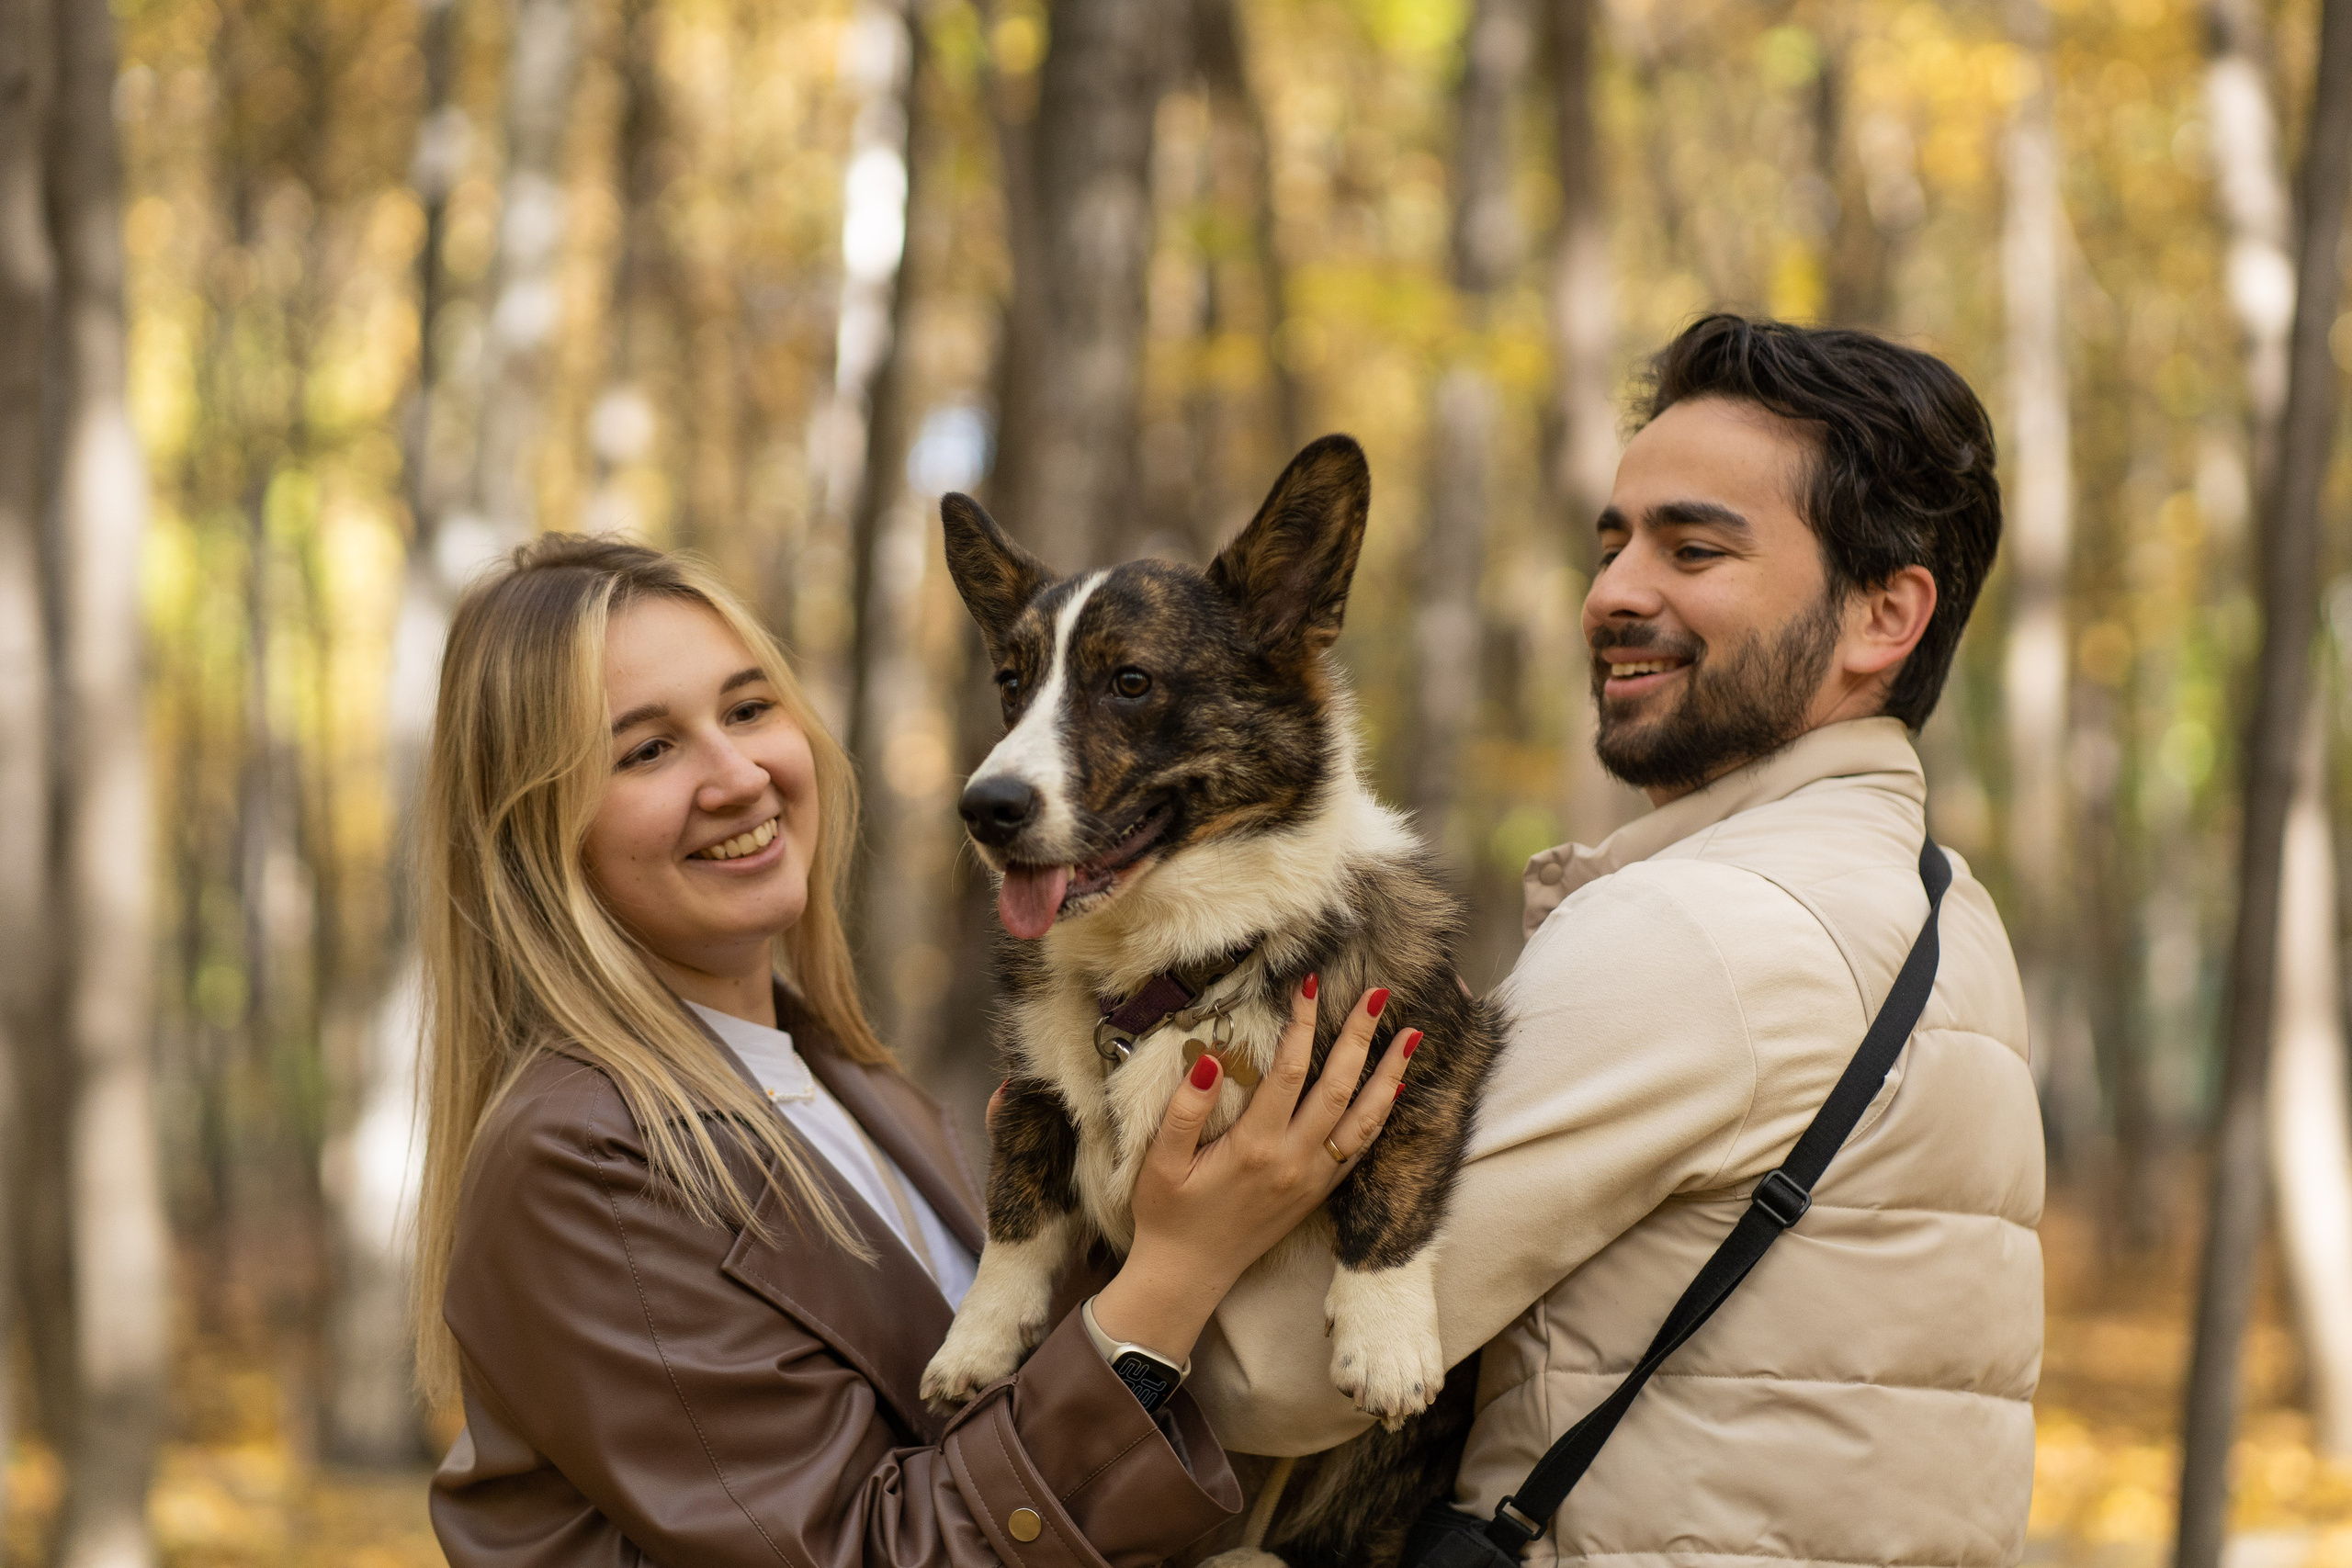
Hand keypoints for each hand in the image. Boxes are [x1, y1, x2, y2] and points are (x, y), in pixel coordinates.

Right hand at [1092, 979, 1416, 1362]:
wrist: (1189, 1273)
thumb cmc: (1169, 1214)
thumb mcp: (1160, 1162)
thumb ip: (1185, 1111)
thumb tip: (1209, 1062)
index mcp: (1254, 1147)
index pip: (1289, 1071)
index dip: (1302, 1024)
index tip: (1311, 983)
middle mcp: (1293, 1161)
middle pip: (1339, 1088)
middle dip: (1361, 1037)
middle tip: (1381, 995)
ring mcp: (1312, 1179)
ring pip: (1363, 1120)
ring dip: (1390, 1075)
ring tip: (1411, 1036)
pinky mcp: (1319, 1193)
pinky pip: (1361, 1150)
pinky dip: (1381, 1117)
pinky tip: (1394, 1090)